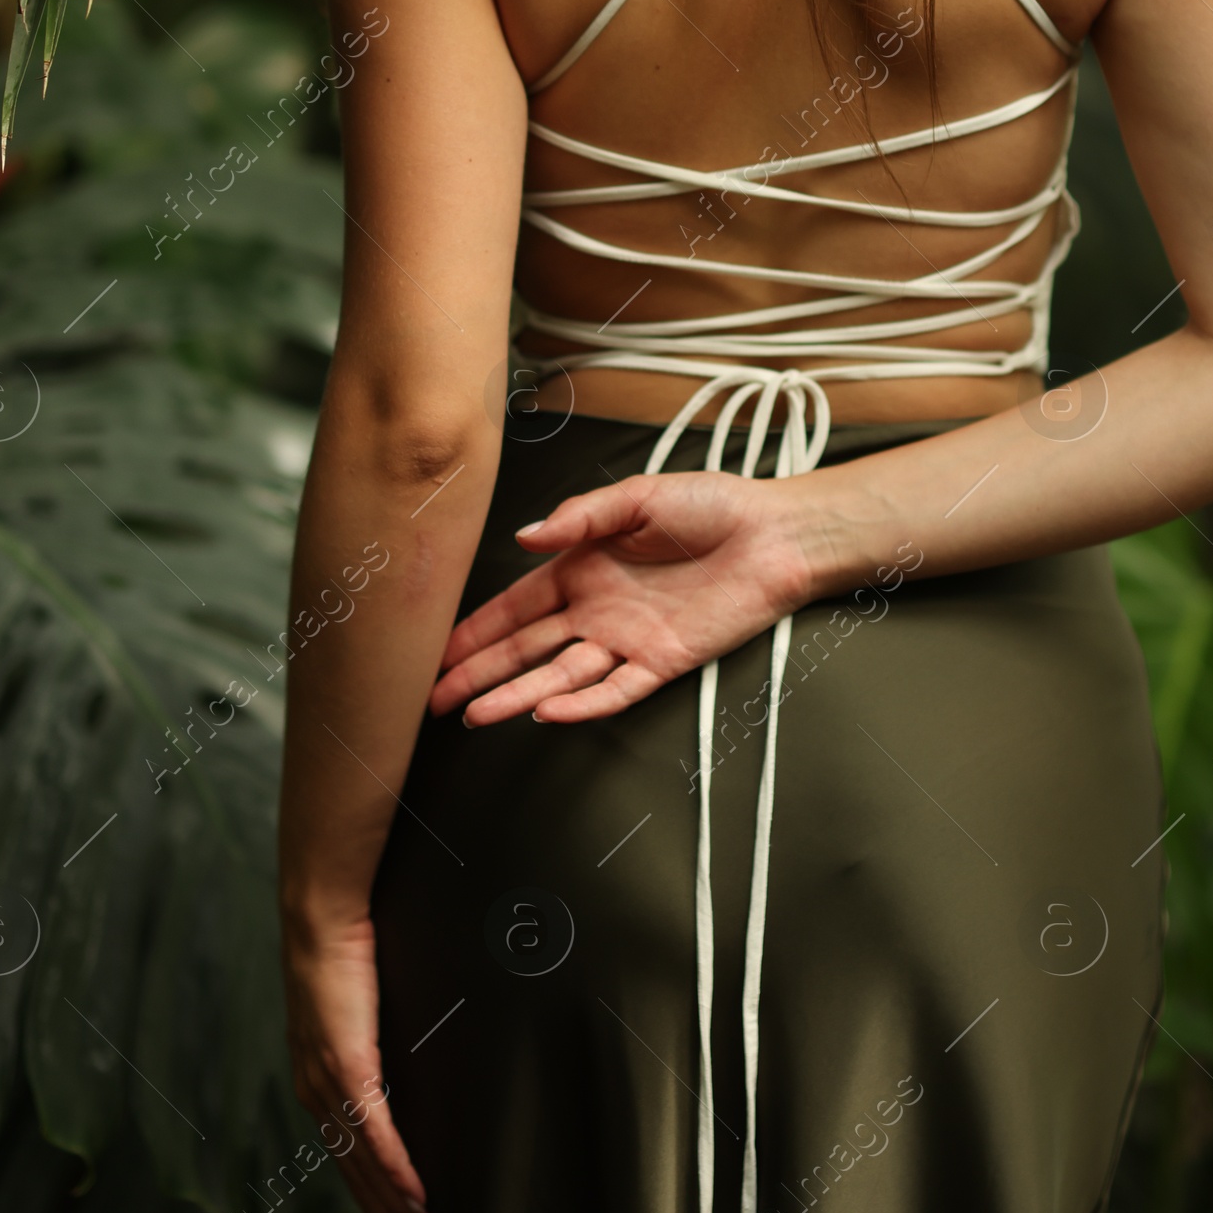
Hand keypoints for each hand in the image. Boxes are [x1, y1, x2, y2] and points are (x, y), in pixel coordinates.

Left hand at [281, 911, 436, 1212]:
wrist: (321, 917)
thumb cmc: (344, 952)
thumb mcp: (358, 1008)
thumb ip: (370, 1041)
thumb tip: (394, 1054)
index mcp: (318, 1081)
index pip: (348, 1156)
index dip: (373, 1200)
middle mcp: (317, 1092)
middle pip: (358, 1173)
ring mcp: (330, 1083)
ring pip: (366, 1164)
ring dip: (398, 1207)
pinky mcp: (347, 1065)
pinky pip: (375, 1131)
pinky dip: (396, 1168)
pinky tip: (416, 1195)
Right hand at [429, 470, 814, 726]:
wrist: (776, 534)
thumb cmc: (713, 506)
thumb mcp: (637, 496)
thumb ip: (579, 517)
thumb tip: (523, 537)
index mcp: (584, 568)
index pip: (516, 607)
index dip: (476, 630)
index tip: (437, 652)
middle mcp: (598, 610)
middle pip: (526, 650)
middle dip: (479, 673)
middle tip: (435, 700)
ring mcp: (628, 640)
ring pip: (560, 677)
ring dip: (518, 695)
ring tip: (475, 715)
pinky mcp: (663, 662)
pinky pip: (616, 690)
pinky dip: (582, 704)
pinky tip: (547, 711)